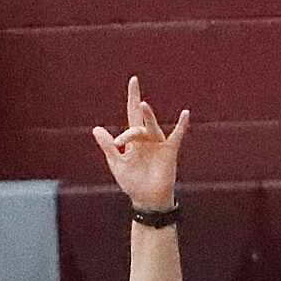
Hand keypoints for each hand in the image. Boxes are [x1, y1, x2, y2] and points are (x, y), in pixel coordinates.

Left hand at [94, 75, 189, 208]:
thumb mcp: (117, 164)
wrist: (146, 200)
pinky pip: (176, 136)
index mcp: (134, 139)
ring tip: (143, 104)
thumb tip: (96, 128)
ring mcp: (158, 144)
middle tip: (123, 123)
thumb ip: (108, 146)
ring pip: (150, 127)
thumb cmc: (132, 183)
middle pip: (139, 120)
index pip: (132, 113)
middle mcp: (147, 138)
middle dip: (135, 108)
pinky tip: (185, 114)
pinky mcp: (169, 151)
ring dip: (147, 117)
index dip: (133, 97)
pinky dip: (181, 125)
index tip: (134, 80)